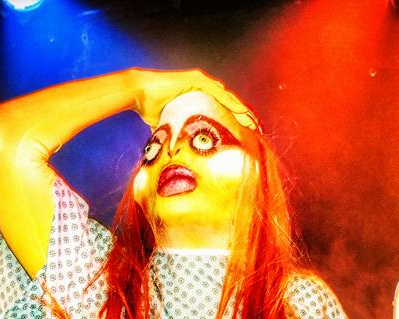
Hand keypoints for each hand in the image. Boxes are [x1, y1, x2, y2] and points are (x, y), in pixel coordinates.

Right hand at [129, 68, 259, 131]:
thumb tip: (175, 158)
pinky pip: (218, 92)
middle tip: (258, 129)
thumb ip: (177, 138)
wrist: (139, 95)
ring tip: (254, 122)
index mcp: (200, 100)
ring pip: (227, 98)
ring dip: (242, 110)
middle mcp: (203, 89)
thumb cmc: (151, 111)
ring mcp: (201, 83)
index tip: (249, 134)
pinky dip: (230, 101)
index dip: (237, 121)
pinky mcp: (196, 80)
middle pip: (229, 104)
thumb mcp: (171, 127)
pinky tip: (241, 110)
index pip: (223, 110)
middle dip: (245, 117)